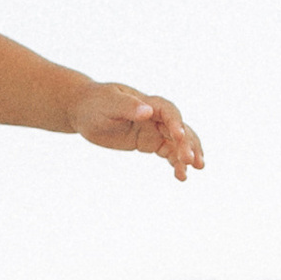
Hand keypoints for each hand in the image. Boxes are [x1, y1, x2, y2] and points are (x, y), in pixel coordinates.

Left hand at [68, 85, 203, 178]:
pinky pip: (168, 152)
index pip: (168, 112)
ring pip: (177, 142)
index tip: (179, 137)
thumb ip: (128, 107)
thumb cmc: (95, 103)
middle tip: (191, 161)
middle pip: (178, 128)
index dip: (176, 123)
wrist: (84, 111)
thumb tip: (147, 111)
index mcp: (148, 103)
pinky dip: (176, 163)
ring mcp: (154, 130)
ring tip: (196, 169)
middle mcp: (155, 116)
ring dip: (187, 154)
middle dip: (187, 143)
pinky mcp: (149, 142)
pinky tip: (181, 176)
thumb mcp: (109, 103)